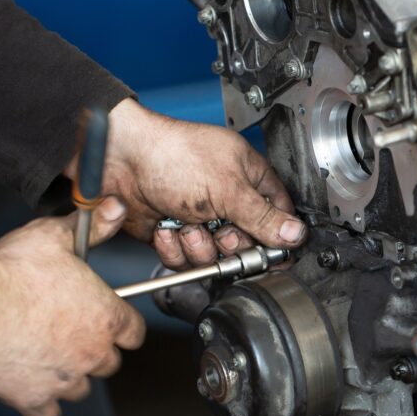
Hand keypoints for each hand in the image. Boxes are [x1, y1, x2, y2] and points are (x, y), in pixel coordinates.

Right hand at [0, 197, 144, 415]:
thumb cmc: (14, 270)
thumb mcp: (57, 236)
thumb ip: (92, 226)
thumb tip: (115, 207)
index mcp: (106, 316)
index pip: (134, 332)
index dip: (122, 325)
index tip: (108, 319)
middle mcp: (92, 352)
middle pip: (110, 362)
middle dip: (96, 349)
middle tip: (72, 333)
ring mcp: (64, 378)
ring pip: (82, 388)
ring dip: (71, 375)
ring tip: (51, 356)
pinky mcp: (33, 397)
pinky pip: (49, 412)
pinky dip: (43, 402)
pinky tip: (33, 384)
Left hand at [96, 99, 306, 268]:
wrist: (120, 159)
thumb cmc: (173, 155)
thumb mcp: (228, 188)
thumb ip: (263, 216)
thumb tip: (296, 234)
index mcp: (249, 178)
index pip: (278, 214)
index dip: (277, 236)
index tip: (274, 253)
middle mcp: (227, 200)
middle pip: (246, 244)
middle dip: (230, 244)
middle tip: (220, 231)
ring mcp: (200, 218)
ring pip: (214, 257)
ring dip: (197, 245)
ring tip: (186, 223)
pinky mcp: (174, 234)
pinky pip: (184, 260)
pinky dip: (173, 248)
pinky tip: (166, 227)